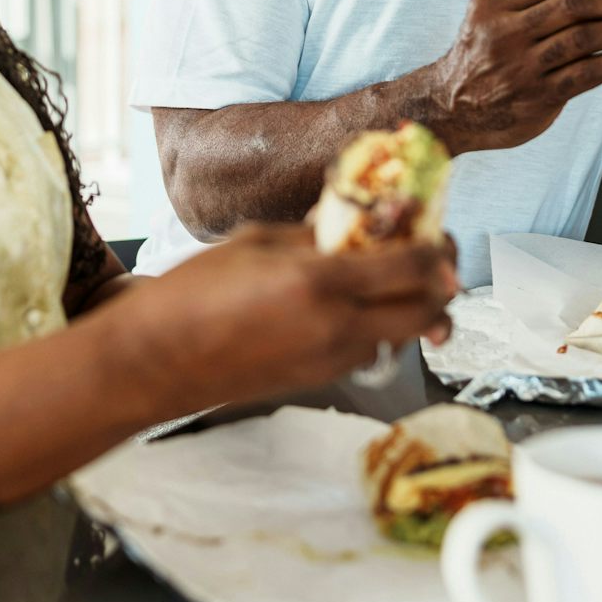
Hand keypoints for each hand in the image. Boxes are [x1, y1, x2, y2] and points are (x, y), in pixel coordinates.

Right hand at [116, 225, 456, 412]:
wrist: (158, 359)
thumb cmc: (192, 293)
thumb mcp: (254, 243)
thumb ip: (312, 235)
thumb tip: (353, 222)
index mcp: (319, 283)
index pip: (413, 266)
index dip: (435, 243)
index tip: (431, 225)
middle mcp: (338, 327)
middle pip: (430, 311)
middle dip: (443, 280)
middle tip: (432, 254)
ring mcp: (333, 360)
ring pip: (406, 334)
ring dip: (413, 305)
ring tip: (392, 276)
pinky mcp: (322, 380)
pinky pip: (372, 350)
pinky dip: (380, 326)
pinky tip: (352, 304)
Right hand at [423, 0, 601, 153]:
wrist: (449, 108)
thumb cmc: (480, 58)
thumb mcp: (489, 20)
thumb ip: (529, 5)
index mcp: (494, 6)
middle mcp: (505, 32)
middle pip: (573, 6)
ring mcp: (521, 66)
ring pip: (585, 38)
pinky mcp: (537, 96)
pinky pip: (587, 74)